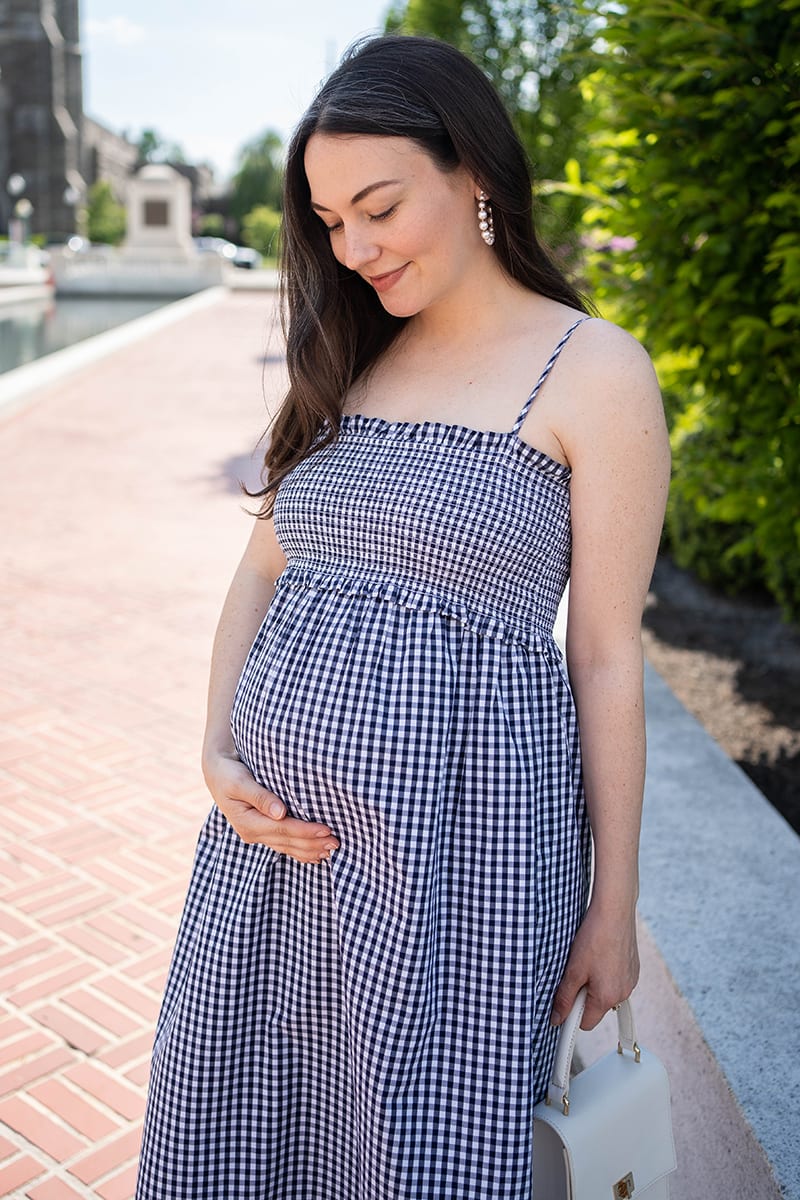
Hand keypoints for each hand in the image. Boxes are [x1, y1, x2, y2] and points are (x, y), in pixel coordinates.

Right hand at [203, 750, 339, 864]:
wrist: (216, 772)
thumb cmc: (228, 772)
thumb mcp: (239, 780)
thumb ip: (259, 796)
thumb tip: (280, 812)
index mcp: (247, 822)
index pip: (283, 829)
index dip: (305, 831)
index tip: (327, 829)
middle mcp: (251, 832)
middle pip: (287, 842)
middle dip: (312, 844)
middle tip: (337, 843)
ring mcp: (256, 834)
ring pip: (287, 847)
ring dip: (309, 850)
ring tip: (331, 851)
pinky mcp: (260, 831)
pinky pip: (283, 844)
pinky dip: (299, 850)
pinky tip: (314, 855)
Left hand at [550, 901, 638, 1030]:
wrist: (615, 911)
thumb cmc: (595, 937)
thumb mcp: (574, 970)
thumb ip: (565, 998)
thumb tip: (557, 1018)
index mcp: (607, 997)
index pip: (586, 1023)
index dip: (572, 1014)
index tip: (563, 1001)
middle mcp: (623, 993)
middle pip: (596, 1007)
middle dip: (583, 995)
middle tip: (575, 972)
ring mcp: (631, 981)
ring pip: (606, 992)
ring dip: (595, 983)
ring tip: (588, 959)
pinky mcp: (633, 968)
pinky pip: (616, 980)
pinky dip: (606, 973)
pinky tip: (600, 954)